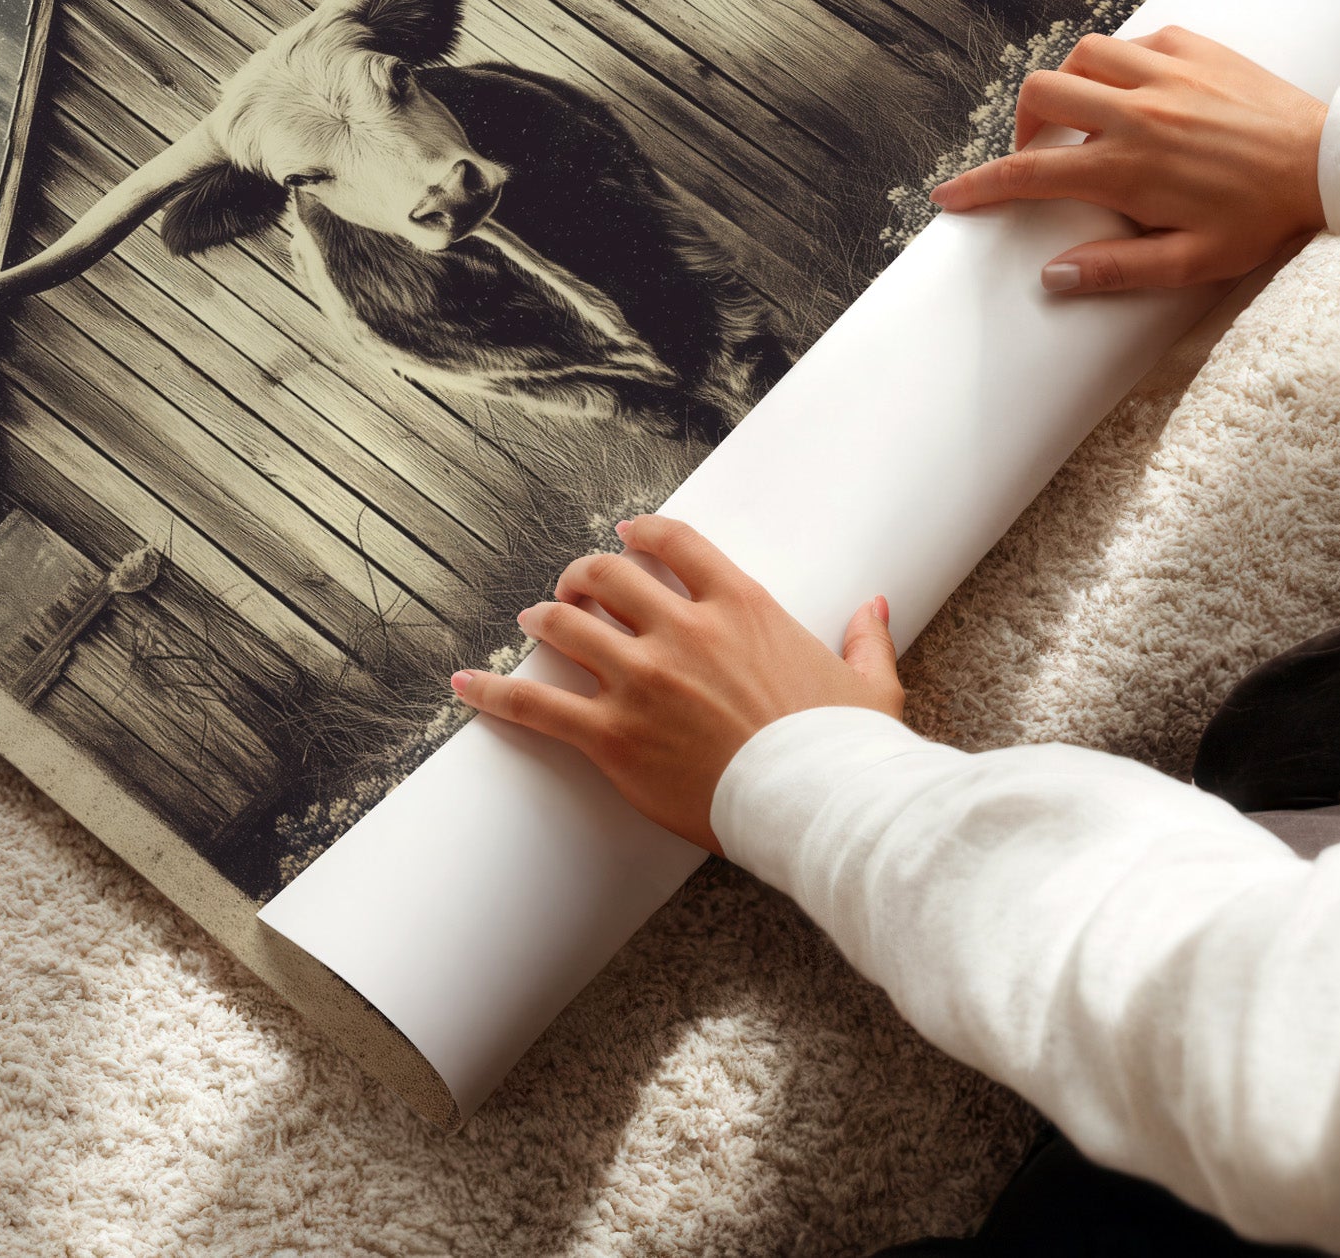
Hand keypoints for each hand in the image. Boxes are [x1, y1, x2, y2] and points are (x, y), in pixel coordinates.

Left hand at [449, 516, 900, 853]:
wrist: (820, 806)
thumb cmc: (845, 750)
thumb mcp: (869, 685)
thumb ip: (865, 638)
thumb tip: (875, 606)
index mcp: (741, 606)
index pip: (675, 543)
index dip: (642, 533)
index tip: (626, 535)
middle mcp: (683, 631)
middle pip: (608, 576)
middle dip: (583, 575)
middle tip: (573, 585)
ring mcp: (643, 680)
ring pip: (567, 625)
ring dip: (544, 618)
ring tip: (532, 619)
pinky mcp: (613, 736)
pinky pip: (537, 704)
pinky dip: (494, 691)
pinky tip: (465, 683)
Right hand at [930, 26, 1326, 294]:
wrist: (1329, 163)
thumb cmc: (1263, 218)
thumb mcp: (1193, 262)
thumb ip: (1118, 270)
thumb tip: (1052, 276)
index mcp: (1128, 167)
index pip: (1029, 174)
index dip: (980, 186)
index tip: (950, 196)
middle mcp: (1136, 111)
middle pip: (1041, 95)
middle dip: (1022, 125)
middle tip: (1040, 154)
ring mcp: (1165, 72)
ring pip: (1081, 56)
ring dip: (1069, 85)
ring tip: (1086, 117)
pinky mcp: (1194, 46)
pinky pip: (1134, 41)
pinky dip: (1121, 63)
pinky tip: (1138, 90)